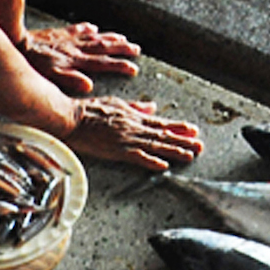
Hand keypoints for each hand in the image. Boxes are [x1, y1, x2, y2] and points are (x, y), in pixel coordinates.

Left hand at [18, 22, 140, 93]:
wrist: (18, 42)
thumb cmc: (33, 63)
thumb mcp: (51, 75)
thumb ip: (70, 79)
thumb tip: (89, 85)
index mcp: (76, 60)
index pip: (102, 64)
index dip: (119, 66)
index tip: (133, 68)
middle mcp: (76, 48)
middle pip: (103, 47)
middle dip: (121, 49)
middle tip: (136, 49)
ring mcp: (69, 39)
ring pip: (94, 37)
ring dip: (110, 38)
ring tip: (123, 38)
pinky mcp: (59, 34)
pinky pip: (77, 29)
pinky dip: (87, 28)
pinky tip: (93, 27)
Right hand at [65, 97, 201, 169]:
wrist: (70, 118)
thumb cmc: (88, 110)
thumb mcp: (116, 103)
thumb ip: (135, 107)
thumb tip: (152, 107)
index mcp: (133, 117)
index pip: (160, 123)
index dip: (178, 127)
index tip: (193, 130)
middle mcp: (134, 128)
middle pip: (163, 135)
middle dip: (183, 141)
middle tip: (200, 146)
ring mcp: (126, 139)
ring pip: (155, 146)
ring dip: (174, 151)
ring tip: (190, 155)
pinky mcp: (116, 150)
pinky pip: (137, 157)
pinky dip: (151, 161)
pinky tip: (163, 166)